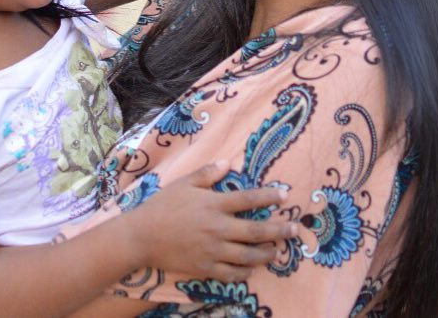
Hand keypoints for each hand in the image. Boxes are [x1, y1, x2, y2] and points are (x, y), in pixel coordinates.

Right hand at [127, 160, 293, 281]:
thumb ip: (208, 173)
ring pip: (248, 255)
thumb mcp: (184, 183)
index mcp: (213, 204)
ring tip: (277, 250)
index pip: (248, 199)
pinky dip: (245, 272)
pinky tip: (251, 268)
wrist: (142, 237)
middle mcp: (217, 228)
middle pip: (256, 230)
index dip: (269, 197)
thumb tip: (229, 163)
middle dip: (278, 230)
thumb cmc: (163, 206)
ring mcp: (213, 250)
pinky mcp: (206, 268)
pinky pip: (232, 274)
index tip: (284, 196)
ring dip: (267, 253)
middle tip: (294, 230)